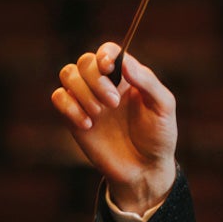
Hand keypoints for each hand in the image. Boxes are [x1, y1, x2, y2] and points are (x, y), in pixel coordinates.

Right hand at [51, 42, 178, 212]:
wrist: (144, 169)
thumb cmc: (158, 136)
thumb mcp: (163, 107)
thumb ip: (147, 82)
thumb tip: (125, 62)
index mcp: (128, 76)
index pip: (108, 51)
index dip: (104, 54)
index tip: (109, 68)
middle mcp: (105, 84)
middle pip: (85, 61)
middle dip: (95, 80)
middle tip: (113, 103)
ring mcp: (88, 100)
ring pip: (68, 74)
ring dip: (81, 91)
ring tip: (99, 114)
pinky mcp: (74, 118)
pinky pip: (58, 97)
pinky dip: (69, 107)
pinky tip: (87, 125)